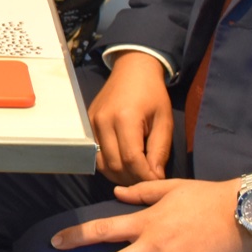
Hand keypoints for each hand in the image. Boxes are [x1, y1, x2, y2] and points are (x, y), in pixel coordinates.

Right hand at [88, 51, 174, 184]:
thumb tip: (155, 177)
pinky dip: (109, 165)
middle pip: (115, 165)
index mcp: (125, 118)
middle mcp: (103, 122)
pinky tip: (123, 165)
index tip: (158, 181)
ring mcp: (92, 123)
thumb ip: (159, 150)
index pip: (132, 159)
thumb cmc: (152, 94)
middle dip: (133, 178)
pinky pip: (96, 154)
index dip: (145, 176)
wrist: (132, 70)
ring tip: (136, 174)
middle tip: (148, 180)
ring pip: (102, 163)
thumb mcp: (164, 120)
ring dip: (120, 175)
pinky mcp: (87, 125)